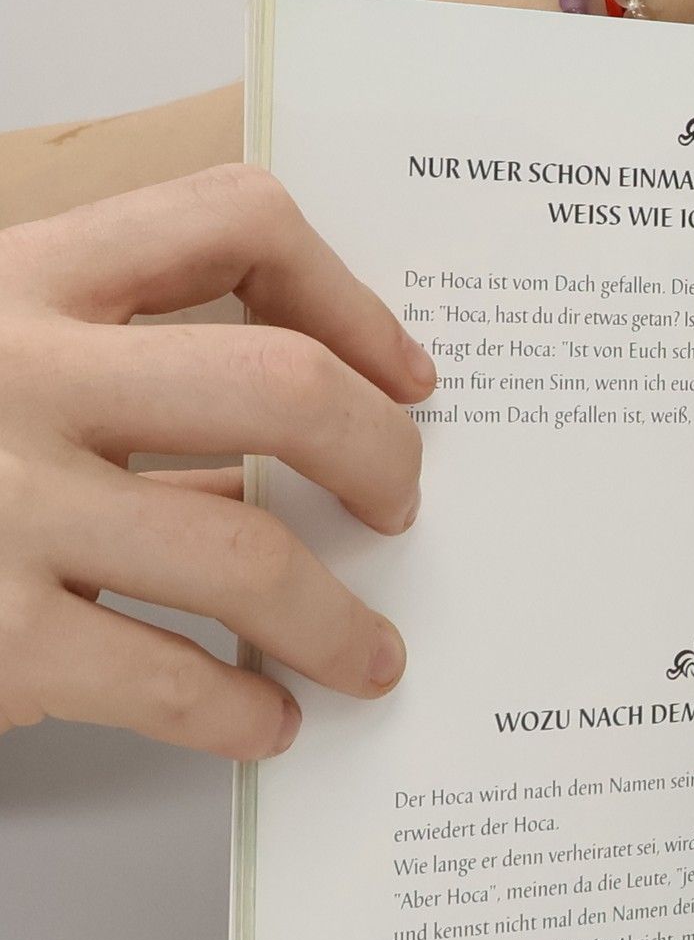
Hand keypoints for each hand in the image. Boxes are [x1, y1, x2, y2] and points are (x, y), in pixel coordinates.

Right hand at [0, 166, 432, 758]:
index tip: (406, 374)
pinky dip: (244, 713)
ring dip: (340, 622)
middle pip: (279, 389)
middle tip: (400, 508)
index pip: (231, 220)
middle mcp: (15, 377)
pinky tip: (264, 719)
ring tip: (368, 654)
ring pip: (249, 559)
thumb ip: (118, 375)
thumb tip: (309, 445)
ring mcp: (0, 510)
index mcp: (21, 282)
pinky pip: (172, 682)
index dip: (349, 297)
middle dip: (382, 459)